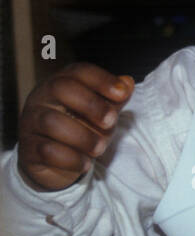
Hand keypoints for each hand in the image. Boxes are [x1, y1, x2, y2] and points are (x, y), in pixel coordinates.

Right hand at [17, 64, 133, 191]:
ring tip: (100, 148)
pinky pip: (47, 151)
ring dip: (83, 136)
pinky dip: (71, 159)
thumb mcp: (101, 113)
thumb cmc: (81, 128)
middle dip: (92, 104)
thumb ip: (115, 100)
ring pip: (52, 122)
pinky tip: (85, 163)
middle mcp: (41, 99)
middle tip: (111, 122)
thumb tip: (128, 83)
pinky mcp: (27, 149)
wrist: (54, 163)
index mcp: (60, 84)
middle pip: (62, 88)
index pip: (79, 72)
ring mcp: (30, 123)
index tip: (122, 94)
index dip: (102, 80)